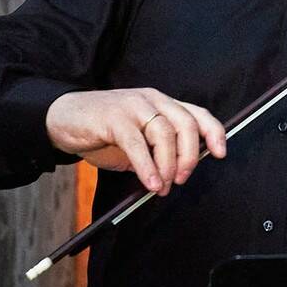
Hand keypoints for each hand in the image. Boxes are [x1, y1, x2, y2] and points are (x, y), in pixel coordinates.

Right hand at [44, 88, 226, 195]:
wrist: (64, 119)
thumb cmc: (105, 132)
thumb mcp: (139, 141)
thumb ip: (160, 150)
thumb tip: (181, 173)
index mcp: (162, 104)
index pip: (197, 113)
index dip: (214, 132)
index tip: (222, 153)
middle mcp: (152, 100)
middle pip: (185, 123)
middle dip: (190, 155)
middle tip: (182, 179)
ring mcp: (133, 106)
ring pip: (164, 133)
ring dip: (168, 165)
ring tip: (162, 186)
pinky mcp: (113, 117)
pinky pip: (137, 143)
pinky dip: (147, 167)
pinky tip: (150, 183)